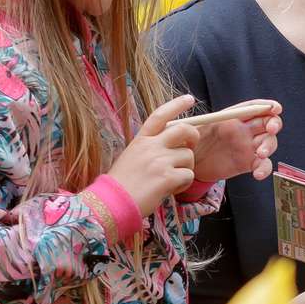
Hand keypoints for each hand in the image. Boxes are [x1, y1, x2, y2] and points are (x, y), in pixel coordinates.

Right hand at [108, 95, 200, 213]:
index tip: (190, 99)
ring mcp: (160, 161)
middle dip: (194, 137)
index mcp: (141, 140)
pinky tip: (170, 190)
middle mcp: (151, 146)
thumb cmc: (120, 184)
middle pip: (184, 130)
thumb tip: (171, 146)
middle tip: (190, 148)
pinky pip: (188, 175)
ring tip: (171, 180)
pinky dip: (183, 184)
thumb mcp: (131, 157)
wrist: (111, 204)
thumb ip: (150, 148)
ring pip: (189, 157)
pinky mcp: (167, 177)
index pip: (160, 115)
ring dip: (185, 169)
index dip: (176, 105)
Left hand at [192, 101, 282, 182]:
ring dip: (269, 146)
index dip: (268, 106)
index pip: (256, 107)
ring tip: (260, 153)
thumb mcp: (194, 127)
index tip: (274, 108)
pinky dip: (264, 168)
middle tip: (270, 129)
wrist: (190, 165)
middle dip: (274, 124)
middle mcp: (245, 130)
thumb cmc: (192, 142)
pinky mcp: (248, 163)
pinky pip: (263, 165)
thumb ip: (205, 119)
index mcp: (234, 117)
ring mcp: (249, 147)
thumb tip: (197, 110)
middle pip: (269, 122)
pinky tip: (258, 173)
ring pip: (269, 142)